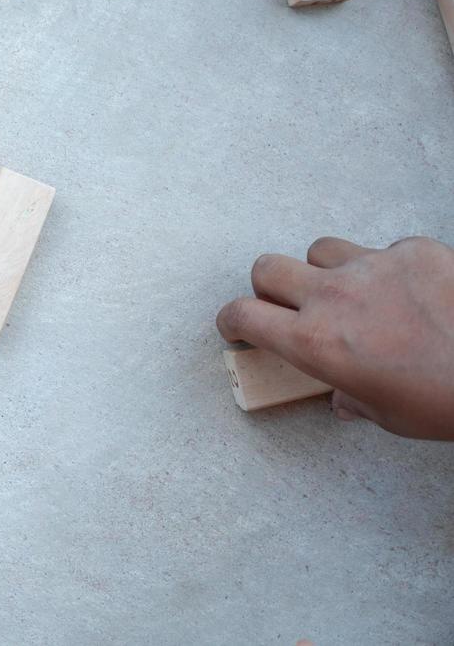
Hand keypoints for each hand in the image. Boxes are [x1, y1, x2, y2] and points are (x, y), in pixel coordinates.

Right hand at [217, 236, 453, 438]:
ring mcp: (372, 266)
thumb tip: (343, 397)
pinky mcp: (414, 250)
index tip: (237, 327)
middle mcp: (332, 298)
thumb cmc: (448, 402)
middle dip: (270, 288)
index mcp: (314, 344)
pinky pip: (383, 248)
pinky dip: (389, 268)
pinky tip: (415, 293)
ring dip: (327, 271)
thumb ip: (353, 398)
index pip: (243, 316)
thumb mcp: (389, 416)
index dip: (232, 320)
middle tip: (290, 307)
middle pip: (267, 268)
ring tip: (356, 294)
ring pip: (321, 250)